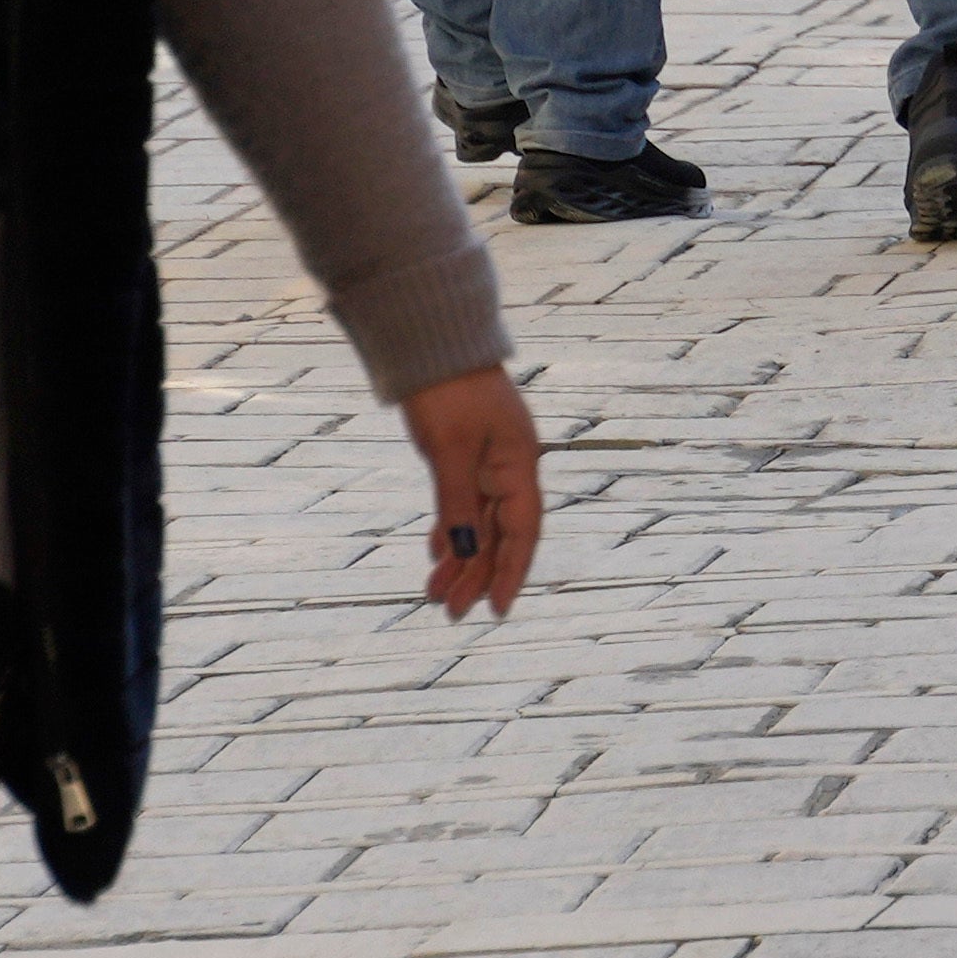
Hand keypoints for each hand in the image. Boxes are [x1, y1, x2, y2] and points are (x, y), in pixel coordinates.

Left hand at [401, 363, 544, 618]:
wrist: (434, 344)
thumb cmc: (447, 393)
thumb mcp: (450, 451)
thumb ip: (459, 502)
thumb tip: (467, 552)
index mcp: (519, 464)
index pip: (522, 530)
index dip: (512, 572)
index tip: (497, 610)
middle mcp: (509, 467)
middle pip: (499, 533)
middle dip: (478, 574)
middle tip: (452, 613)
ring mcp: (488, 460)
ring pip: (479, 522)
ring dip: (461, 559)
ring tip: (436, 595)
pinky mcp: (465, 454)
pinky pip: (464, 504)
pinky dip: (452, 531)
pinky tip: (438, 554)